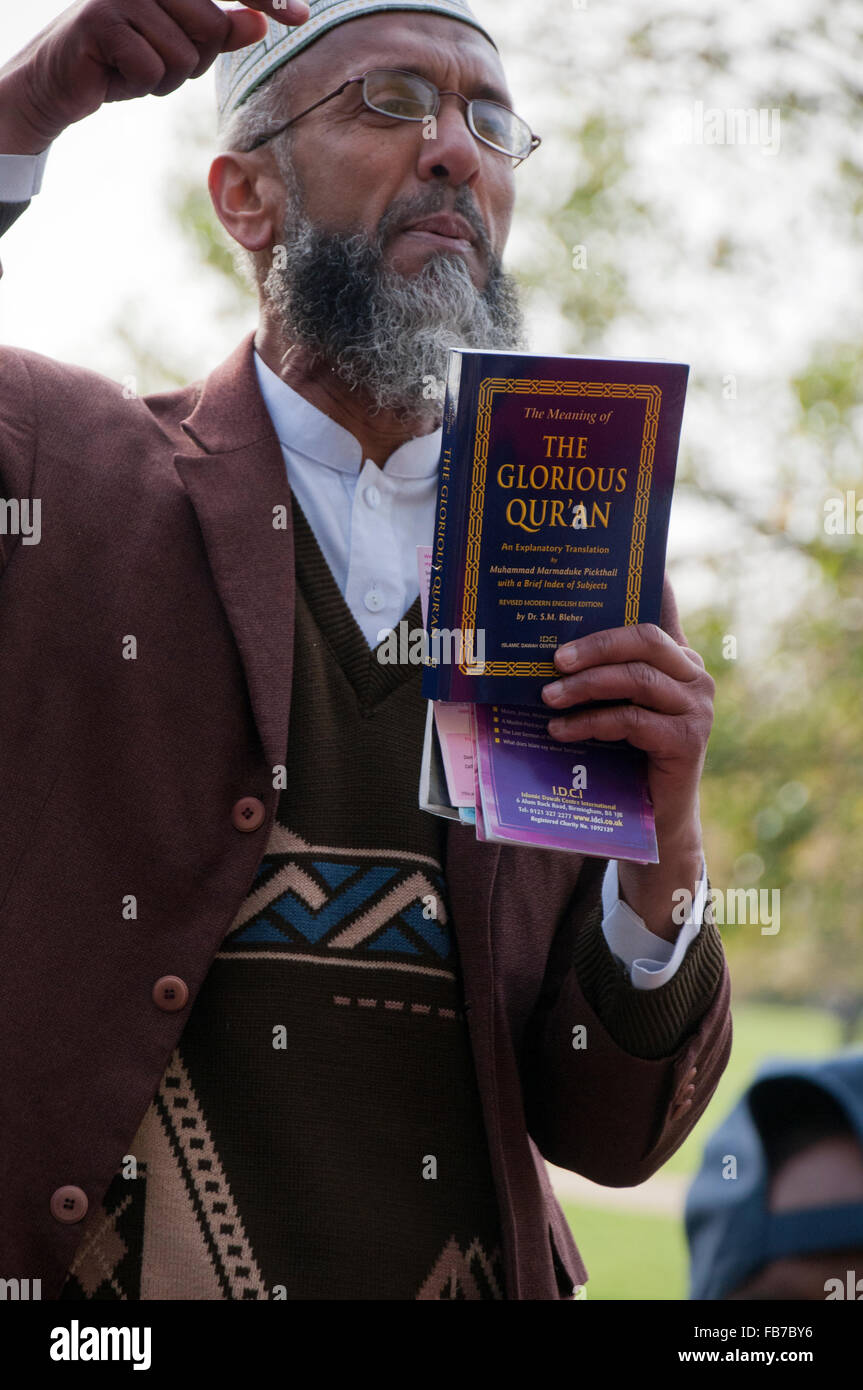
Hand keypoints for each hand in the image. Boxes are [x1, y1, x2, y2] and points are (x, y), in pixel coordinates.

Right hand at [0, 0, 309, 153]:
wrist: (59, 81)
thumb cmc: (121, 60)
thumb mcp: (176, 47)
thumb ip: (218, 32)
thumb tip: (258, 22)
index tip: (301, 15)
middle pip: (212, 29)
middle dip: (192, 62)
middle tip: (153, 62)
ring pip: (185, 55)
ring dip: (164, 79)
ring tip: (131, 68)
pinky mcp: (102, 20)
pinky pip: (153, 69)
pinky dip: (140, 86)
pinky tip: (114, 76)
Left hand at [540, 575, 713, 937]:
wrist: (654, 819)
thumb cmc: (623, 758)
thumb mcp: (610, 707)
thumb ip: (596, 676)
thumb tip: (540, 648)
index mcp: (676, 658)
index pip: (662, 608)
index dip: (651, 580)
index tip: (626, 556)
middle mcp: (694, 675)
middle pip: (643, 638)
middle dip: (592, 643)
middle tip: (552, 658)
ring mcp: (696, 707)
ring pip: (636, 678)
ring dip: (585, 685)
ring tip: (548, 697)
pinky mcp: (688, 740)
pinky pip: (633, 720)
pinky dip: (592, 722)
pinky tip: (563, 731)